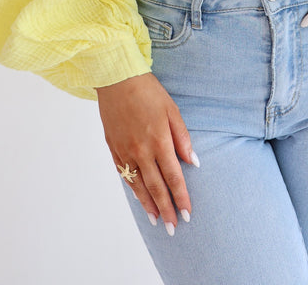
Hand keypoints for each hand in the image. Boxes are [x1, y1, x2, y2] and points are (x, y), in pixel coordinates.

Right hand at [97, 72, 198, 234]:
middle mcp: (141, 150)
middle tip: (175, 228)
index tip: (188, 213)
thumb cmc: (148, 91)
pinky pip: (125, 175)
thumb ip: (183, 138)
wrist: (116, 79)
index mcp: (159, 140)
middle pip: (156, 187)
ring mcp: (125, 151)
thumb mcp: (172, 110)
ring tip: (158, 221)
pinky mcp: (113, 148)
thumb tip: (193, 162)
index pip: (173, 177)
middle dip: (167, 209)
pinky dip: (134, 190)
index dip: (181, 197)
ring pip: (138, 186)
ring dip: (149, 205)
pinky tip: (140, 199)